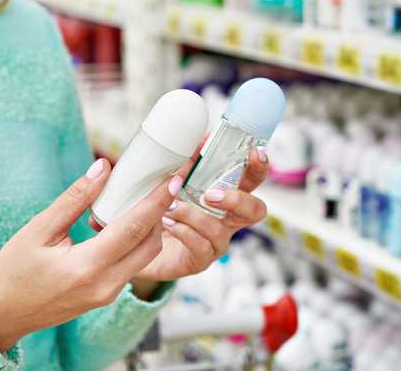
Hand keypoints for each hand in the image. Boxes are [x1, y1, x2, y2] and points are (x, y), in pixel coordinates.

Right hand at [0, 159, 181, 351]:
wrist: (2, 314)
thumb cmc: (14, 271)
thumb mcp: (39, 229)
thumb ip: (75, 198)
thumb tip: (104, 168)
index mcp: (87, 267)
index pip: (134, 228)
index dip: (157, 201)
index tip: (174, 179)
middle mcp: (105, 285)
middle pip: (150, 244)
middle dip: (161, 212)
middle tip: (163, 184)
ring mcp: (109, 294)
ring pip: (145, 256)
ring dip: (151, 228)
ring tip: (145, 199)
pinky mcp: (108, 295)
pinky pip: (134, 265)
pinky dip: (138, 242)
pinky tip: (128, 221)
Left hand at [135, 149, 268, 281]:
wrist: (141, 244)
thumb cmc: (163, 208)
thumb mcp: (175, 182)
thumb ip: (189, 164)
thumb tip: (199, 140)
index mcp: (227, 196)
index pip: (252, 181)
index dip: (259, 168)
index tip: (255, 153)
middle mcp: (227, 220)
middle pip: (254, 210)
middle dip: (237, 200)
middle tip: (211, 194)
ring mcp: (216, 242)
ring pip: (219, 230)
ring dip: (193, 215)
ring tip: (171, 207)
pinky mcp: (200, 259)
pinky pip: (200, 246)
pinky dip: (183, 231)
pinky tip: (168, 222)